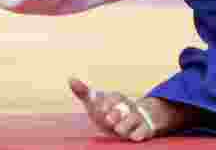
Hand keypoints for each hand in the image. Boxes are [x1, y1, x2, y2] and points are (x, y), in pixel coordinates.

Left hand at [68, 77, 193, 141]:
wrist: (135, 121)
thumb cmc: (110, 112)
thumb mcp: (96, 103)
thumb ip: (84, 92)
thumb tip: (70, 78)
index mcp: (116, 99)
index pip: (113, 97)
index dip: (107, 103)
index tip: (100, 109)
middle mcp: (128, 107)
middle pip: (123, 108)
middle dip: (115, 114)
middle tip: (108, 119)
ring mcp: (137, 118)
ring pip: (133, 119)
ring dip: (125, 125)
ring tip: (118, 129)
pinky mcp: (145, 129)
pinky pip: (144, 131)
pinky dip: (139, 133)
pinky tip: (133, 137)